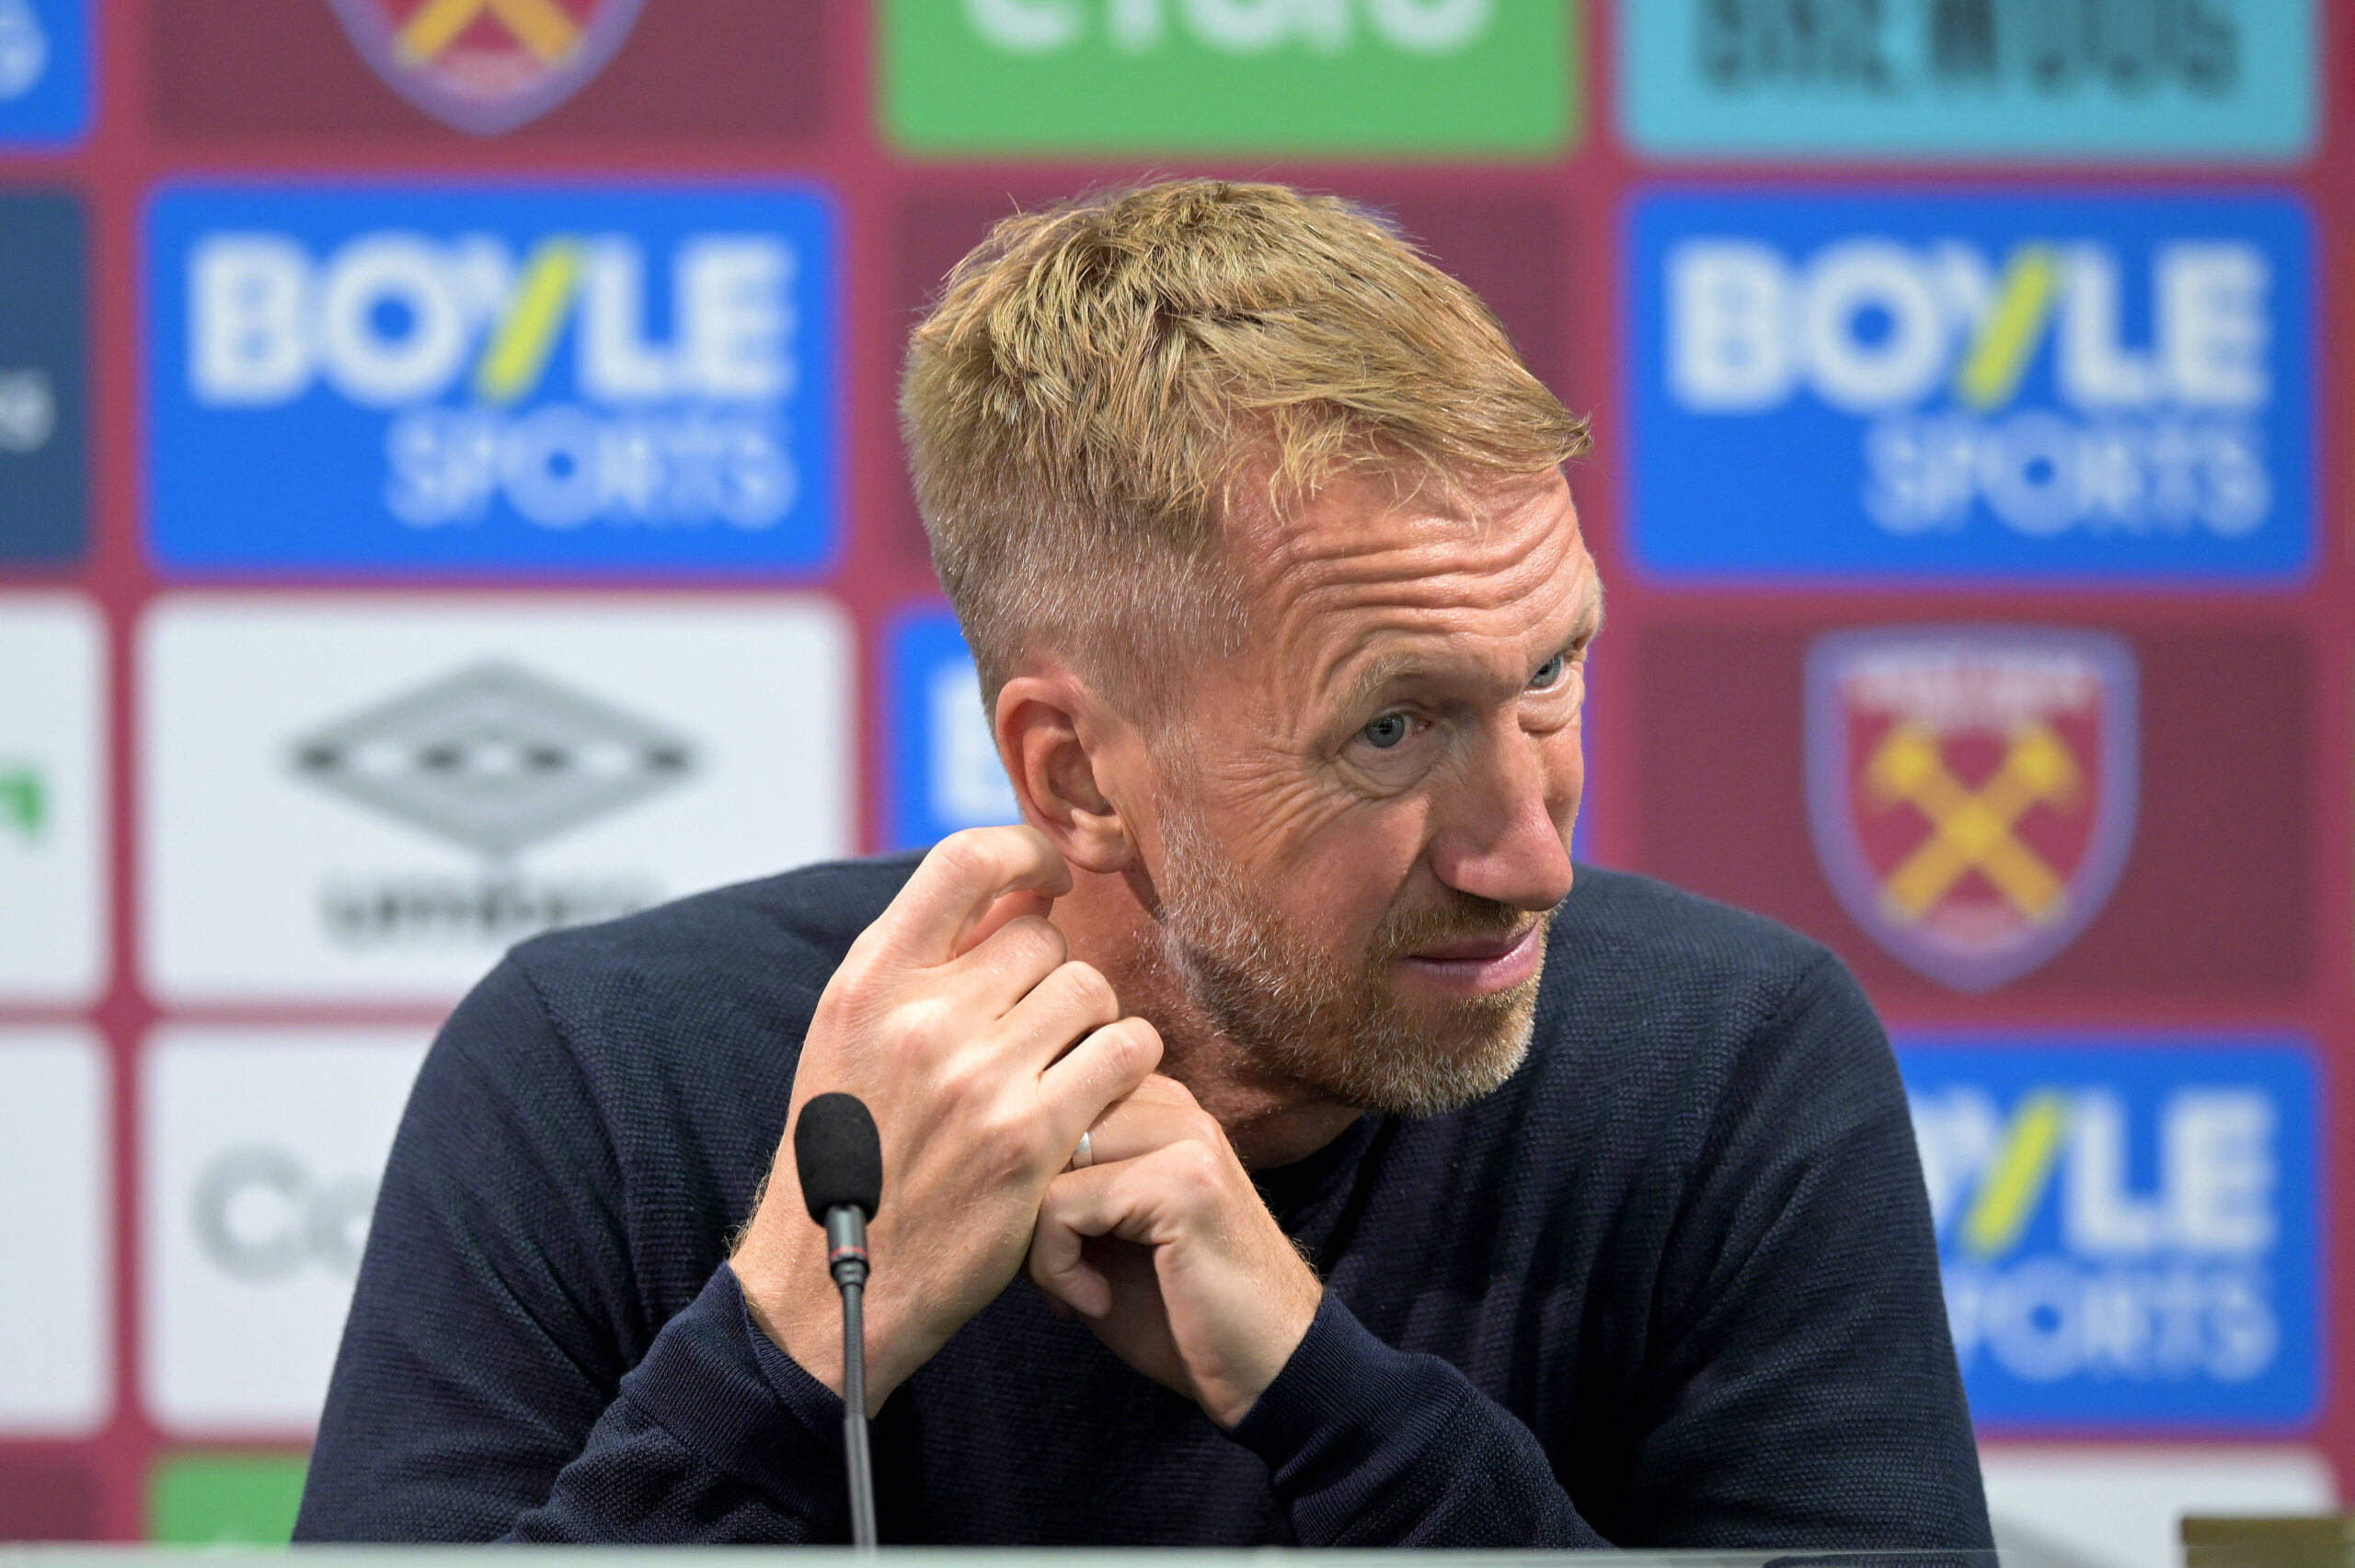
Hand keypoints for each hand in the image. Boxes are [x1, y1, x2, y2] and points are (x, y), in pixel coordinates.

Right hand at [732, 827, 1161, 1409]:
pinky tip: (1099, 1095)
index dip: (1025, 850)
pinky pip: (1123, 1052)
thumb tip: (1014, 891)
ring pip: (1090, 990)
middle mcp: (920, 1019)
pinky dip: (1125, 1066)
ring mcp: (978, 1077)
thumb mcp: (851, 1042)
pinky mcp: (1031, 1137)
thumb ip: (918, 967)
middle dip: (1050, 975)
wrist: (836, 1287)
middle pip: (1041, 936)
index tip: (1049, 874)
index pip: (964, 859)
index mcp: (866, 983)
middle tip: (1037, 1029)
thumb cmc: (853, 1156)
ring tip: (1064, 1065)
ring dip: (1091, 1022)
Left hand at [1028, 1075, 1322, 1427]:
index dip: (1025, 1175)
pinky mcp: (1184, 1182)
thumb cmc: (1179, 1312)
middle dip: (1021, 1206)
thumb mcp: (1106, 1236)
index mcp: (1161, 1105)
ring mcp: (1186, 1137)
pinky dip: (1056, 1268)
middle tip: (1054, 1274)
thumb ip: (1059, 1185)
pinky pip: (1063, 1204)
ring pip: (1044, 1157)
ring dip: (1035, 1241)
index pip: (1048, 1095)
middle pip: (1039, 1121)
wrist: (1269, 1371)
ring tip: (1074, 1290)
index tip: (1049, 1248)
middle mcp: (1177, 1105)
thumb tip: (978, 1170)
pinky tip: (1092, 1304)